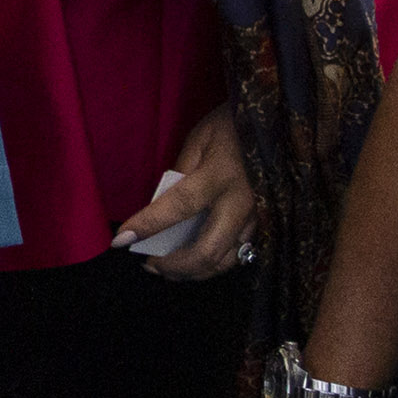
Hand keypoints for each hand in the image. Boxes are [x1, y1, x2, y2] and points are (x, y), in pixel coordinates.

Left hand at [120, 109, 254, 276]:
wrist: (275, 124)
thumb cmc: (231, 127)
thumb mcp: (199, 140)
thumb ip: (180, 174)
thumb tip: (160, 206)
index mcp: (219, 176)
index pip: (178, 206)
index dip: (148, 226)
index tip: (121, 240)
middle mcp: (240, 203)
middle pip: (206, 251)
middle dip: (174, 266)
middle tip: (149, 265)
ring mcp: (256, 218)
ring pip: (224, 261)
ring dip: (192, 272)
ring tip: (167, 269)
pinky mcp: (263, 225)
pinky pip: (237, 254)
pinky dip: (212, 265)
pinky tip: (192, 262)